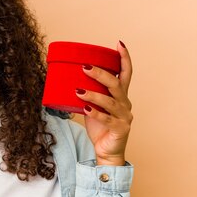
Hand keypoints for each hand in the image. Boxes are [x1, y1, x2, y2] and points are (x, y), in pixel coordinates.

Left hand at [75, 41, 132, 165]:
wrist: (106, 152)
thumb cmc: (100, 129)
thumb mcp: (94, 107)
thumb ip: (88, 95)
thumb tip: (69, 82)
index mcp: (121, 96)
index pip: (126, 73)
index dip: (124, 59)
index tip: (119, 44)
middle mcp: (125, 104)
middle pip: (116, 84)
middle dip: (101, 74)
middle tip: (85, 67)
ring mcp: (124, 117)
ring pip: (110, 101)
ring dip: (94, 94)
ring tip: (79, 90)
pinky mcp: (120, 129)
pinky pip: (107, 119)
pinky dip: (95, 113)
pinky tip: (85, 108)